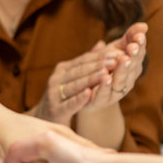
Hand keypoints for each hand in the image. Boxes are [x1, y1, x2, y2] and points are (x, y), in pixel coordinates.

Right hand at [28, 24, 148, 123]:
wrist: (45, 119)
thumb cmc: (63, 98)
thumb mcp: (73, 79)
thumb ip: (87, 63)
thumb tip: (102, 43)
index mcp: (63, 70)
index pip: (83, 61)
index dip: (100, 57)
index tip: (117, 52)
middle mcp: (56, 79)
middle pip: (80, 71)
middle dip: (98, 66)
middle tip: (116, 61)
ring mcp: (54, 94)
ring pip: (75, 85)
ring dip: (91, 80)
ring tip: (106, 75)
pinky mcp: (54, 109)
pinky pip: (68, 103)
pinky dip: (79, 99)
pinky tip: (89, 95)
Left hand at [82, 23, 147, 110]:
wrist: (89, 94)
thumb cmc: (105, 66)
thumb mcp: (115, 49)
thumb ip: (129, 38)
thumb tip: (145, 25)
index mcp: (132, 67)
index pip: (138, 54)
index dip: (139, 45)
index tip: (139, 36)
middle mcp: (128, 80)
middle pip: (132, 67)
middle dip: (133, 56)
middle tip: (133, 47)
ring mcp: (117, 92)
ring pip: (121, 80)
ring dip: (122, 70)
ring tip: (123, 59)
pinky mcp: (102, 101)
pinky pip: (105, 94)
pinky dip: (105, 86)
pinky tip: (105, 77)